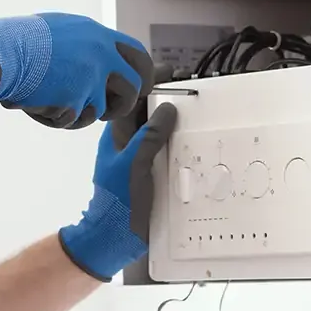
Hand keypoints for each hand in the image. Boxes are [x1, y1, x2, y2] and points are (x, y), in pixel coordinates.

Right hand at [0, 13, 153, 128]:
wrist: (1, 55)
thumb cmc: (21, 41)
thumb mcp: (63, 29)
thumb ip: (87, 43)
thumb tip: (102, 57)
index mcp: (97, 35)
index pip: (137, 54)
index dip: (142, 73)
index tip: (140, 84)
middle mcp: (100, 56)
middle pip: (132, 87)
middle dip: (123, 103)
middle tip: (111, 109)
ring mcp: (90, 80)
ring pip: (100, 110)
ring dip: (82, 112)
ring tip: (55, 100)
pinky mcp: (75, 102)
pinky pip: (75, 120)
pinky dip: (59, 118)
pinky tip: (41, 104)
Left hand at [57, 71, 177, 280]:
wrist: (113, 238)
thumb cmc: (117, 200)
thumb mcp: (134, 164)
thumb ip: (149, 135)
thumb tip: (168, 109)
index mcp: (118, 136)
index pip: (133, 99)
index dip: (150, 82)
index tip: (171, 72)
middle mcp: (128, 144)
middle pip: (148, 112)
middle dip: (168, 97)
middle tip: (191, 87)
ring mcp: (140, 159)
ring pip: (158, 130)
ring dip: (176, 119)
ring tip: (198, 109)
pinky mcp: (151, 174)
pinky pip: (166, 151)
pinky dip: (179, 142)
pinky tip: (195, 141)